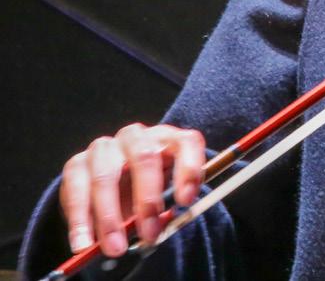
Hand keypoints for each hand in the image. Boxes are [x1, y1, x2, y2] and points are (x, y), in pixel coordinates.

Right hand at [59, 123, 204, 256]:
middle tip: (149, 233)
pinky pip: (77, 190)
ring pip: (106, 176)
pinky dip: (81, 220)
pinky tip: (84, 242)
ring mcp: (104, 147)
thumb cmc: (146, 186)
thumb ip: (167, 206)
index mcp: (168, 139)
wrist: (112, 181)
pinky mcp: (76, 163)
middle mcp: (136, 137)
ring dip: (110, 217)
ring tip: (116, 247)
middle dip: (147, 199)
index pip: (187, 142)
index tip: (185, 201)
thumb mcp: (164, 192)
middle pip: (144, 157)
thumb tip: (158, 229)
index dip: (188, 170)